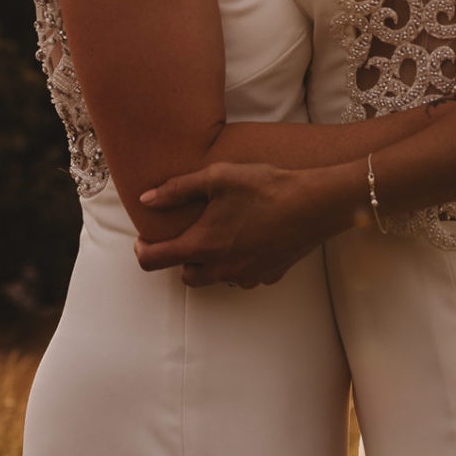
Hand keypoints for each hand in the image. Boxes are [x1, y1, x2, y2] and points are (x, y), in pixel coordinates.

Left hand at [134, 161, 325, 288]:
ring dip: (211, 262)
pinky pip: (243, 276)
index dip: (142, 250)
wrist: (313, 205)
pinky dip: (239, 263)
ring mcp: (245, 276)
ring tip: (221, 234)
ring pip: (215, 278)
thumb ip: (178, 189)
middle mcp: (220, 268)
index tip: (144, 239)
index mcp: (202, 244)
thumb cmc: (264, 187)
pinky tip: (250, 239)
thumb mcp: (217, 177)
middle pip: (185, 275)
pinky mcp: (268, 276)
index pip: (156, 260)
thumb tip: (147, 199)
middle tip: (189, 233)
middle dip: (180, 258)